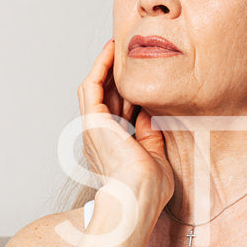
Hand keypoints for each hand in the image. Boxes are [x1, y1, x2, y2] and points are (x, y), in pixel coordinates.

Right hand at [78, 38, 174, 206]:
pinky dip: (100, 67)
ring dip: (105, 67)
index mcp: (111, 147)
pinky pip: (91, 86)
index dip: (128, 93)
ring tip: (117, 47)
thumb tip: (150, 112)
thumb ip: (150, 134)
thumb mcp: (155, 155)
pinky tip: (111, 52)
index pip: (118, 113)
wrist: (137, 199)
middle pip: (106, 97)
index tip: (142, 79)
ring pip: (95, 89)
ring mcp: (92, 128)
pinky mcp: (92, 120)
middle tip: (131, 55)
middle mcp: (98, 136)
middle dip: (118, 77)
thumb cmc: (148, 190)